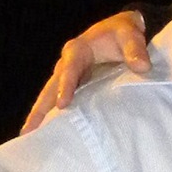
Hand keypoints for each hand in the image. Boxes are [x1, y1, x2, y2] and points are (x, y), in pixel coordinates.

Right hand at [20, 12, 150, 132]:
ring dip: (41, 117)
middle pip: (50, 88)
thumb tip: (142, 66)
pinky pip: (60, 104)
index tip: (62, 104)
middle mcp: (68, 65)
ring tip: (30, 137)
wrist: (124, 34)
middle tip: (29, 129)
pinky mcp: (75, 89)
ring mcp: (69, 78)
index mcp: (78, 51)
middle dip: (40, 108)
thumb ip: (135, 50)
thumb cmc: (124, 34)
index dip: (65, 86)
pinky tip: (47, 135)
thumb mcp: (130, 35)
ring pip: (50, 98)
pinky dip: (53, 119)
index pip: (69, 70)